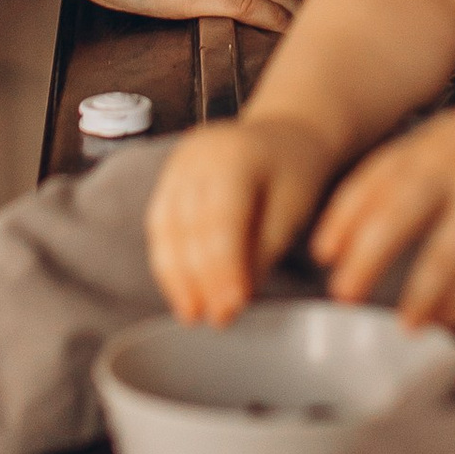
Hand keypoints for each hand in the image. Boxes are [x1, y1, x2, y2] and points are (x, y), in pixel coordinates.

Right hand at [146, 111, 342, 324]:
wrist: (284, 134)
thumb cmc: (295, 172)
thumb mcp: (293, 211)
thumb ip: (264, 251)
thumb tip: (236, 298)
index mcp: (237, 155)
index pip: (223, 220)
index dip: (224, 268)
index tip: (232, 307)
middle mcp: (199, 154)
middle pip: (189, 225)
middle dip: (200, 279)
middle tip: (214, 319)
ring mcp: (178, 162)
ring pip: (165, 226)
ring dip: (175, 275)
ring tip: (191, 314)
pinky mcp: (169, 175)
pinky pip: (159, 222)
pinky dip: (167, 259)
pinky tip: (180, 289)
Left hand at [311, 97, 454, 330]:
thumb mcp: (448, 138)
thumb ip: (403, 172)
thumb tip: (346, 230)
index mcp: (432, 145)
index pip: (376, 179)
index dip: (345, 217)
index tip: (322, 253)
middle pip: (404, 214)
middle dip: (370, 256)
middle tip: (344, 294)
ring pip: (450, 253)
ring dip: (423, 293)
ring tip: (403, 324)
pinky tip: (447, 321)